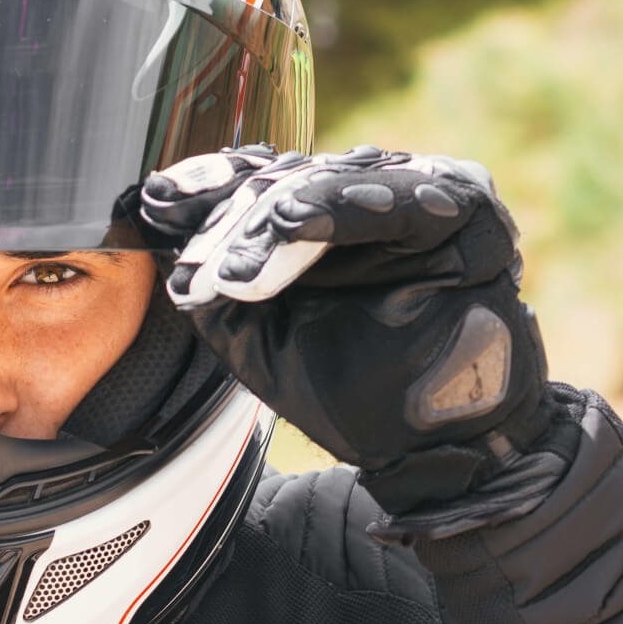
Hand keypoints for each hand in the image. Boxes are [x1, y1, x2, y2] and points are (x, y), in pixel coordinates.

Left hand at [142, 145, 552, 515]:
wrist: (423, 444)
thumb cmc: (345, 384)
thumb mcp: (253, 334)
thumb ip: (214, 281)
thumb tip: (162, 229)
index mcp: (316, 215)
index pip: (255, 182)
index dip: (205, 189)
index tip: (156, 201)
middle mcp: (364, 194)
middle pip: (289, 179)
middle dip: (235, 218)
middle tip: (202, 265)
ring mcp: (417, 194)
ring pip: (336, 182)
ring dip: (279, 215)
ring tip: (242, 256)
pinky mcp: (465, 210)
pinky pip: (404, 198)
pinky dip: (345, 207)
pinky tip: (295, 221)